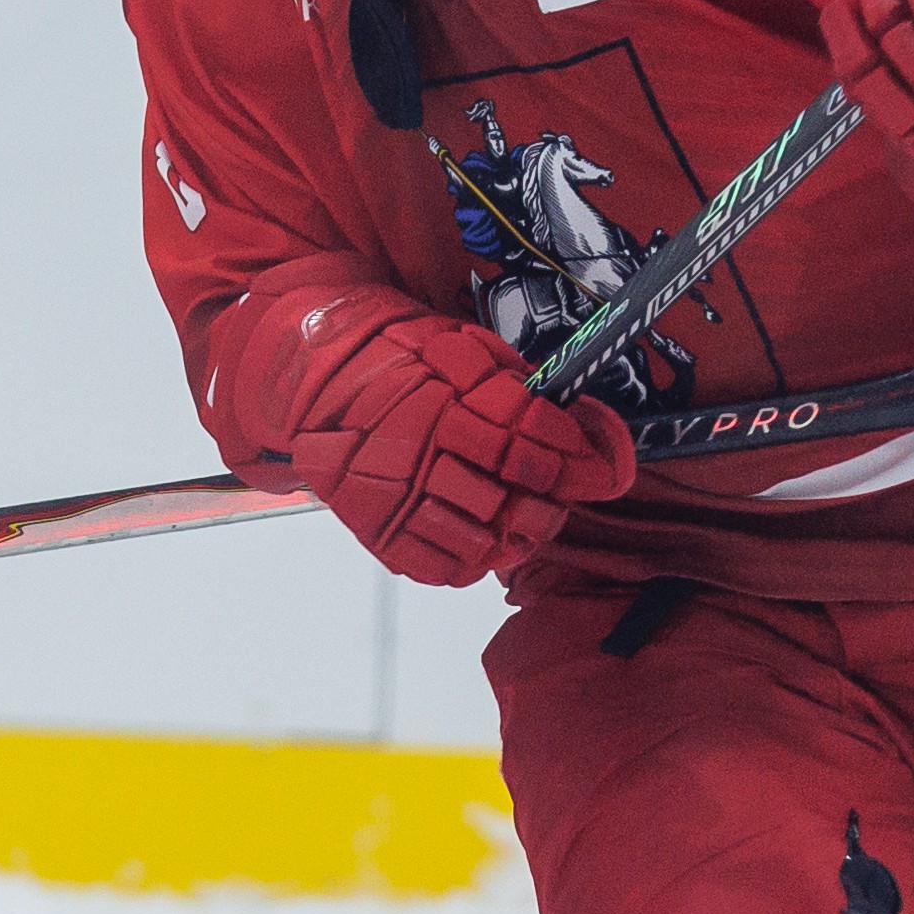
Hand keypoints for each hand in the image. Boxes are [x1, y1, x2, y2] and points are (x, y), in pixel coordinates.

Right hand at [229, 289, 633, 586]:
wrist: (315, 376)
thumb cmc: (396, 357)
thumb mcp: (461, 348)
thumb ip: (516, 387)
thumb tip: (578, 424)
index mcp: (445, 402)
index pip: (529, 442)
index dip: (576, 459)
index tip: (599, 464)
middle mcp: (421, 452)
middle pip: (512, 498)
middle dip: (550, 503)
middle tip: (559, 497)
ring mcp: (396, 496)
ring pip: (481, 539)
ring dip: (517, 536)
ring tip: (525, 522)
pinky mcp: (377, 528)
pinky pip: (438, 565)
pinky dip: (471, 562)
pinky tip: (482, 543)